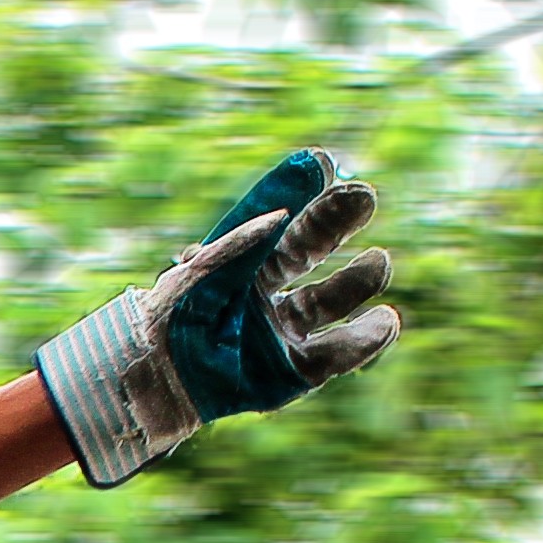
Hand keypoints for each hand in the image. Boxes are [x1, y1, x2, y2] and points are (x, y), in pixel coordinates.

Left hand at [34, 149, 400, 487]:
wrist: (158, 379)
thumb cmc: (173, 320)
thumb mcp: (207, 268)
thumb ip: (248, 238)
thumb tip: (287, 209)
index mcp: (239, 264)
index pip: (281, 223)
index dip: (302, 194)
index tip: (322, 164)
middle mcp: (263, 294)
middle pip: (310, 252)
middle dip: (337, 224)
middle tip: (364, 197)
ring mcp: (278, 333)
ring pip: (328, 303)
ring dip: (358, 282)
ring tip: (379, 264)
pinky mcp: (289, 373)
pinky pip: (332, 356)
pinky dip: (362, 341)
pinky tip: (384, 321)